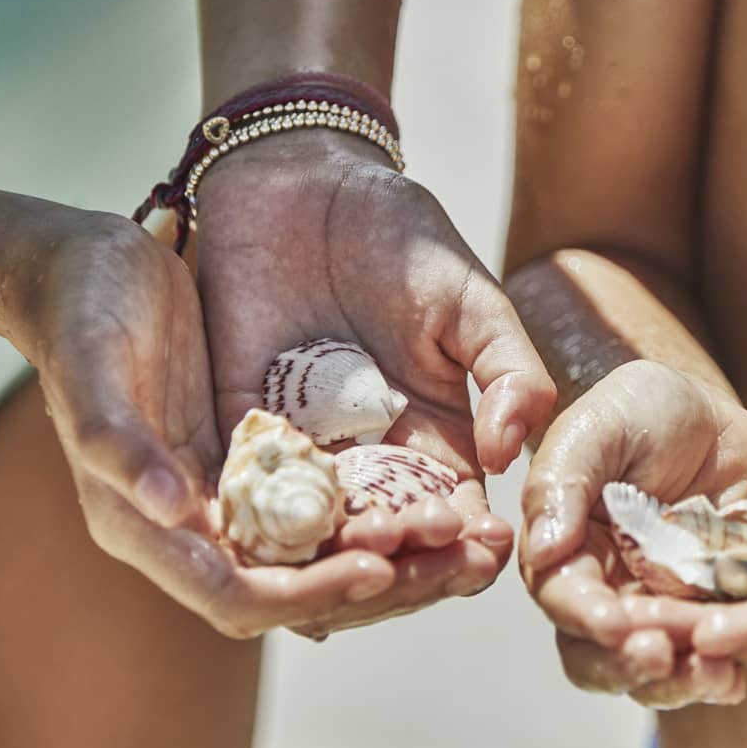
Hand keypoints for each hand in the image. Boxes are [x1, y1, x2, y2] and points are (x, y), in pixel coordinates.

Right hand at [15, 211, 441, 638]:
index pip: (243, 593)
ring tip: (481, 547)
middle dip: (388, 587)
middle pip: (306, 590)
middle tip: (468, 568)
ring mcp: (245, 492)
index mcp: (146, 523)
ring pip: (336, 552)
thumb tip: (172, 510)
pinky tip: (456, 502)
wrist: (93, 262)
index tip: (379, 568)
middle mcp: (202, 524)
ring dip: (407, 557)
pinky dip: (396, 510)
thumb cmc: (78, 308)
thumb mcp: (90, 360)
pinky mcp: (277, 454)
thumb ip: (114, 438)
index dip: (312, 592)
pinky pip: (345, 501)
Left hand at [195, 131, 556, 626]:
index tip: (482, 550)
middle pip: (387, 544)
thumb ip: (508, 371)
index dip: (468, 540)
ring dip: (330, 562)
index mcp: (435, 439)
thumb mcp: (472, 298)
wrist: (300, 180)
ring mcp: (305, 451)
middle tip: (405, 564)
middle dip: (401, 564)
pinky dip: (255, 534)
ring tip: (347, 567)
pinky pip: (245, 496)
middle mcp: (371, 460)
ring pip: (317, 538)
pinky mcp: (237, 430)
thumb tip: (509, 456)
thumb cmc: (399, 231)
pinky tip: (263, 558)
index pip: (455, 513)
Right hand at [521, 360, 746, 707]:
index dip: (585, 617)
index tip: (614, 623)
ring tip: (711, 673)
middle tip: (661, 653)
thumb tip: (543, 549)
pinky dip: (717, 676)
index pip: (563, 597)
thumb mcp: (602, 425)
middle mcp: (606, 589)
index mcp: (566, 547)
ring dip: (676, 680)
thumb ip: (563, 479)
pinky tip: (735, 676)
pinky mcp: (710, 614)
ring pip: (651, 670)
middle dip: (628, 663)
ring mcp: (660, 607)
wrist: (719, 417)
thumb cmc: (646, 408)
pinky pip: (708, 660)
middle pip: (599, 653)